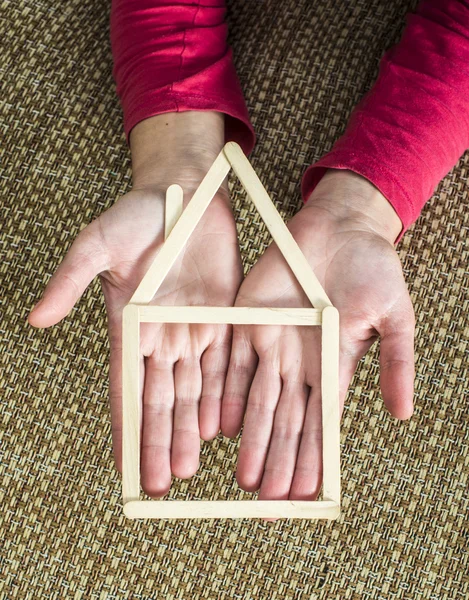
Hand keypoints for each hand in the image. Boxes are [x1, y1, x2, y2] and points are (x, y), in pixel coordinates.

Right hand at [28, 112, 242, 496]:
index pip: (126, 388)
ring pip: (193, 390)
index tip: (124, 465)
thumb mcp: (98, 243)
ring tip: (187, 467)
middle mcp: (162, 336)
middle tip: (161, 482)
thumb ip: (70, 280)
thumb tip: (37, 319)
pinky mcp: (224, 318)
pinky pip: (225, 364)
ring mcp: (194, 330)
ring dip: (189, 428)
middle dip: (160, 440)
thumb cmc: (138, 214)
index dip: (125, 427)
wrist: (187, 191)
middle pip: (161, 399)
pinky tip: (219, 427)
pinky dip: (222, 396)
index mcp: (130, 326)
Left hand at [221, 170, 414, 500]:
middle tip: (267, 501)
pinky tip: (220, 426)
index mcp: (333, 364)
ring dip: (251, 439)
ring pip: (257, 400)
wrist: (340, 226)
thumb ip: (396, 363)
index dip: (311, 458)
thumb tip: (402, 415)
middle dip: (278, 460)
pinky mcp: (246, 318)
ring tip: (244, 478)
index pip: (320, 422)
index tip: (303, 494)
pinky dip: (226, 393)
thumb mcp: (394, 316)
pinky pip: (233, 361)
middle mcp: (299, 362)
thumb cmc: (373, 267)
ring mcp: (271, 341)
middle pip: (286, 420)